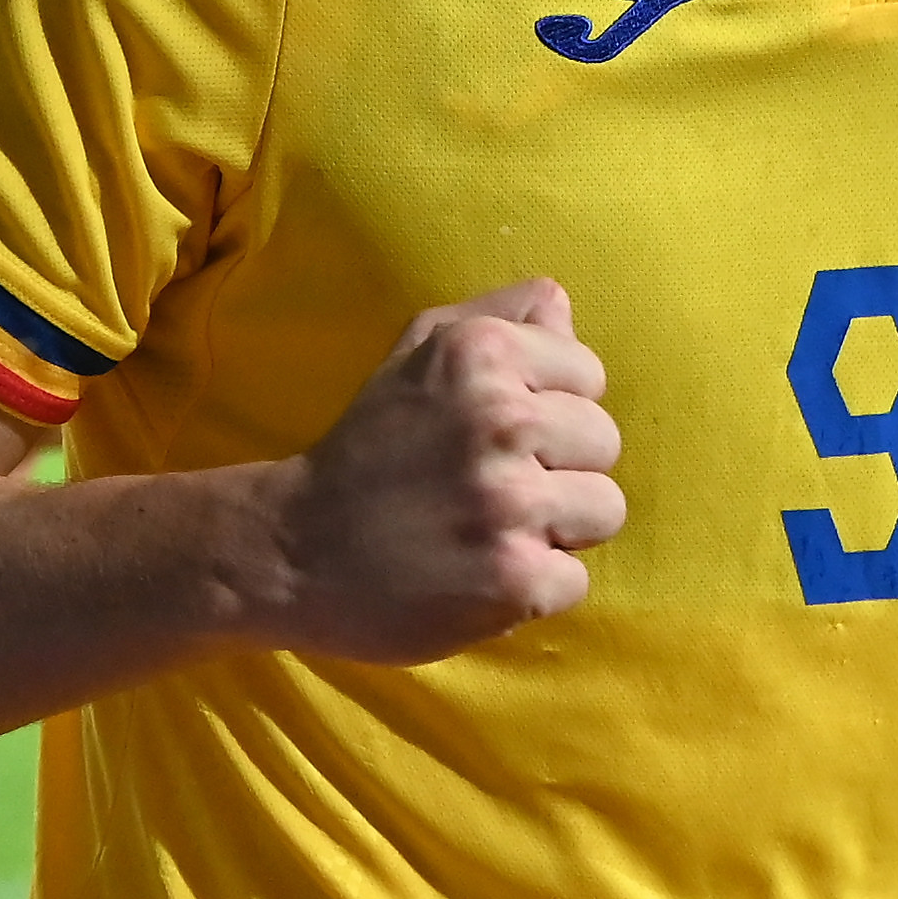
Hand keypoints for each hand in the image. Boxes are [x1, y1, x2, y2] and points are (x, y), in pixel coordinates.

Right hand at [264, 280, 625, 661]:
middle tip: (491, 487)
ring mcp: (510, 502)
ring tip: (492, 531)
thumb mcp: (421, 353)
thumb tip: (565, 310)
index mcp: (483, 352)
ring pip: (605, 510)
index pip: (590, 376)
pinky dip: (534, 588)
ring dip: (556, 529)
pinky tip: (481, 575)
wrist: (292, 548)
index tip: (495, 434)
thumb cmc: (370, 448)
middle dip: (558, 468)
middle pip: (605, 444)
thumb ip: (500, 318)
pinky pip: (576, 579)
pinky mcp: (515, 577)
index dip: (550, 409)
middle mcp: (502, 419)